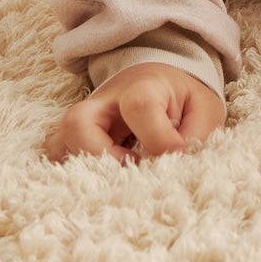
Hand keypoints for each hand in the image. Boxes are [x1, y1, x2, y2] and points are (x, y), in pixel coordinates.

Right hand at [43, 60, 224, 163]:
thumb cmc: (184, 98)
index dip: (158, 138)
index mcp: (144, 86)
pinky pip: (56, 156)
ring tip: (113, 180)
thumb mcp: (204, 109)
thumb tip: (177, 163)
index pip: (139, 106)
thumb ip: (196, 136)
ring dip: (80, 169)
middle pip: (77, 122)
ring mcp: (86, 120)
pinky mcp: (77, 137)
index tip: (176, 154)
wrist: (165, 77)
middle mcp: (105, 102)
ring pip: (57, 142)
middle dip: (100, 156)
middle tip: (131, 169)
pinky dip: (69, 173)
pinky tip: (97, 183)